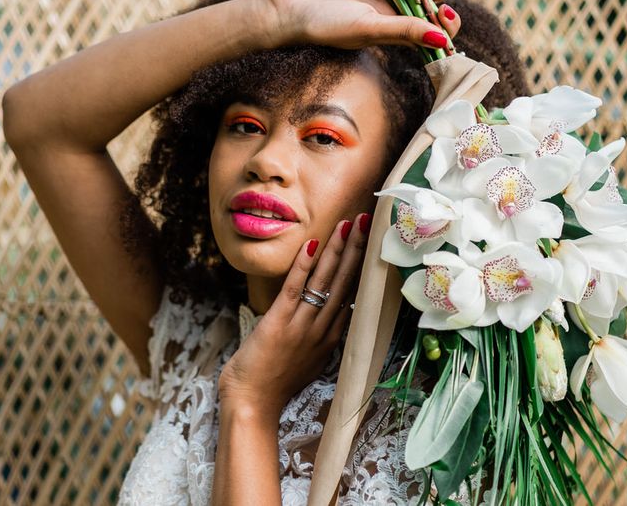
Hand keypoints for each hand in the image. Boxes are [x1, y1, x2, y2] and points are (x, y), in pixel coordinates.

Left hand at [218, 214, 370, 420]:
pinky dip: (303, 266)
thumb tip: (331, 315)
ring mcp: (302, 325)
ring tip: (348, 224)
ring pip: (325, 281)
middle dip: (357, 248)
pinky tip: (312, 245)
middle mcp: (322, 328)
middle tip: (368, 220)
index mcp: (331, 336)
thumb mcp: (310, 359)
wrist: (254, 405)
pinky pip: (294, 289)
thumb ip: (321, 335)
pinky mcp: (278, 323)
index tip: (371, 240)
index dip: (362, 264)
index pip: (352, 292)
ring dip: (337, 250)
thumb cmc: (276, 382)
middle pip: (345, 281)